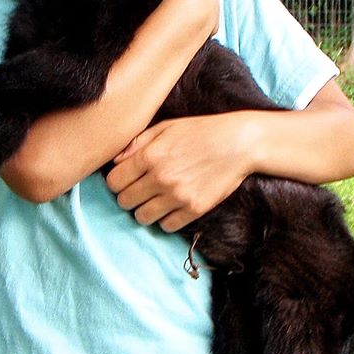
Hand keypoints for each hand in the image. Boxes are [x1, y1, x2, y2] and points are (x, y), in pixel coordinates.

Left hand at [105, 113, 254, 231]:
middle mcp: (160, 178)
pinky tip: (172, 206)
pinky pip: (167, 226)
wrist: (239, 143)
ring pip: (142, 217)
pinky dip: (166, 219)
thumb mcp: (166, 127)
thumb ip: (137, 143)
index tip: (126, 180)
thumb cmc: (201, 131)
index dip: (117, 182)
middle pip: (125, 202)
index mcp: (150, 155)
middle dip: (129, 197)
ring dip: (146, 210)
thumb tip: (114, 161)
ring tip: (156, 200)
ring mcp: (177, 196)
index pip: (114, 182)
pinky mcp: (194, 209)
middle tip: (140, 190)